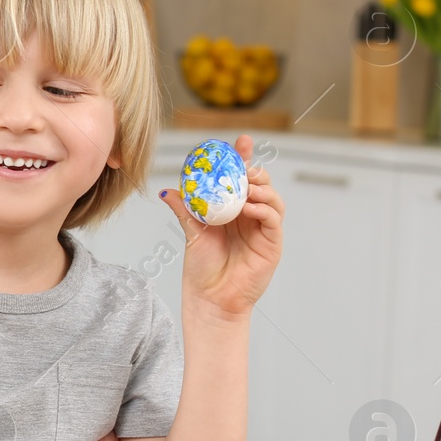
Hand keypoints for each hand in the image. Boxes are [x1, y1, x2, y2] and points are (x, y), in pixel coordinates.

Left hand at [160, 134, 284, 319]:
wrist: (210, 298)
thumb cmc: (202, 268)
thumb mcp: (192, 232)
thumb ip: (185, 210)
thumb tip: (166, 191)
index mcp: (233, 209)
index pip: (241, 179)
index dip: (243, 159)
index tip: (240, 142)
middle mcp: (250, 216)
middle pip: (261, 184)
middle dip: (255, 171)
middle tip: (244, 166)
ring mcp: (263, 229)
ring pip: (272, 199)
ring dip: (261, 189)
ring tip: (246, 188)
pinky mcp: (272, 244)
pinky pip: (274, 220)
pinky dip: (264, 210)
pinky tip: (250, 208)